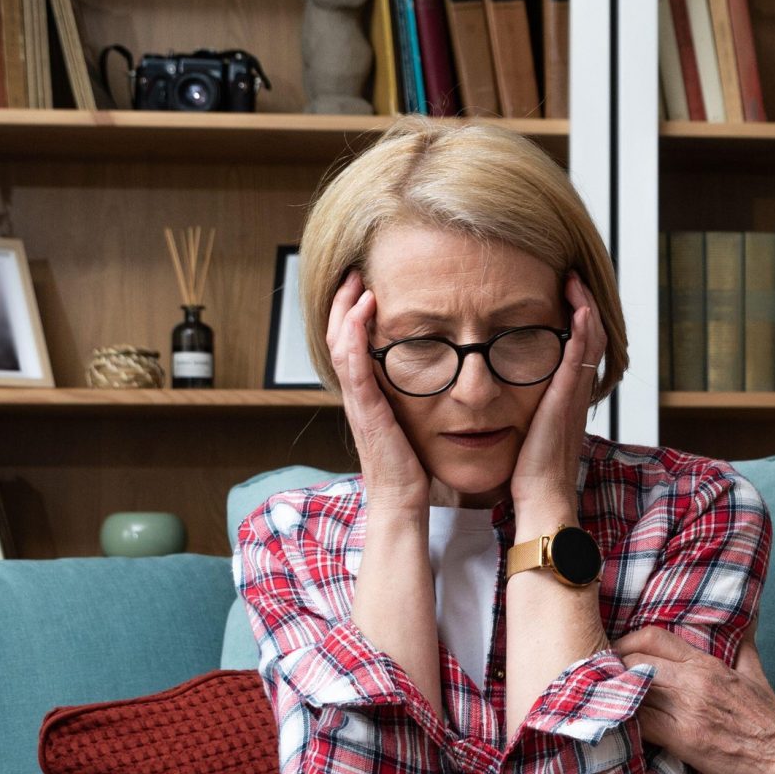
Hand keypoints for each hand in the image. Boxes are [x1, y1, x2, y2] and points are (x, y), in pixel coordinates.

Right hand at [326, 268, 429, 518]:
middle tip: (354, 272)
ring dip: (346, 311)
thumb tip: (437, 372)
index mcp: (367, 395)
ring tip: (357, 283)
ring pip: (341, 347)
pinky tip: (359, 315)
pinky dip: (354, 338)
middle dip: (343, 302)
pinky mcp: (368, 413)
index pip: (350, 344)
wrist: (403, 501)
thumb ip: (412, 397)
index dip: (351, 313)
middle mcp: (357, 395)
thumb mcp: (411, 421)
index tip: (363, 285)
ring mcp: (359, 403)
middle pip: (337, 337)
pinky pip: (355, 369)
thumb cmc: (411, 466)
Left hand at [511, 273, 602, 531]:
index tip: (565, 296)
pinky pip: (580, 358)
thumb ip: (523, 414)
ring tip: (575, 282)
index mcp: (566, 400)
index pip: (580, 350)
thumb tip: (501, 400)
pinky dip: (583, 330)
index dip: (578, 321)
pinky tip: (578, 308)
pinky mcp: (566, 401)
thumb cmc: (531, 474)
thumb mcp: (527, 434)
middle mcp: (576, 394)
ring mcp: (574, 396)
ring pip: (592, 342)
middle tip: (574, 278)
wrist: (543, 498)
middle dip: (585, 305)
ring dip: (585, 308)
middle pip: (593, 339)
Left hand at [614, 626, 774, 773]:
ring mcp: (687, 709)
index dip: (627, 643)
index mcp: (707, 664)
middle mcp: (694, 681)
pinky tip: (617, 727)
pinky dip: (625, 723)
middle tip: (602, 682)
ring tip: (603, 703)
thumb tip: (748, 622)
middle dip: (612, 670)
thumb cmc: (772, 721)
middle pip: (634, 661)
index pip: (653, 638)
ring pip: (632, 689)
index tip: (617, 656)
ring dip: (614, 696)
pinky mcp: (683, 739)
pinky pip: (640, 723)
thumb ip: (744, 647)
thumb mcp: (756, 675)